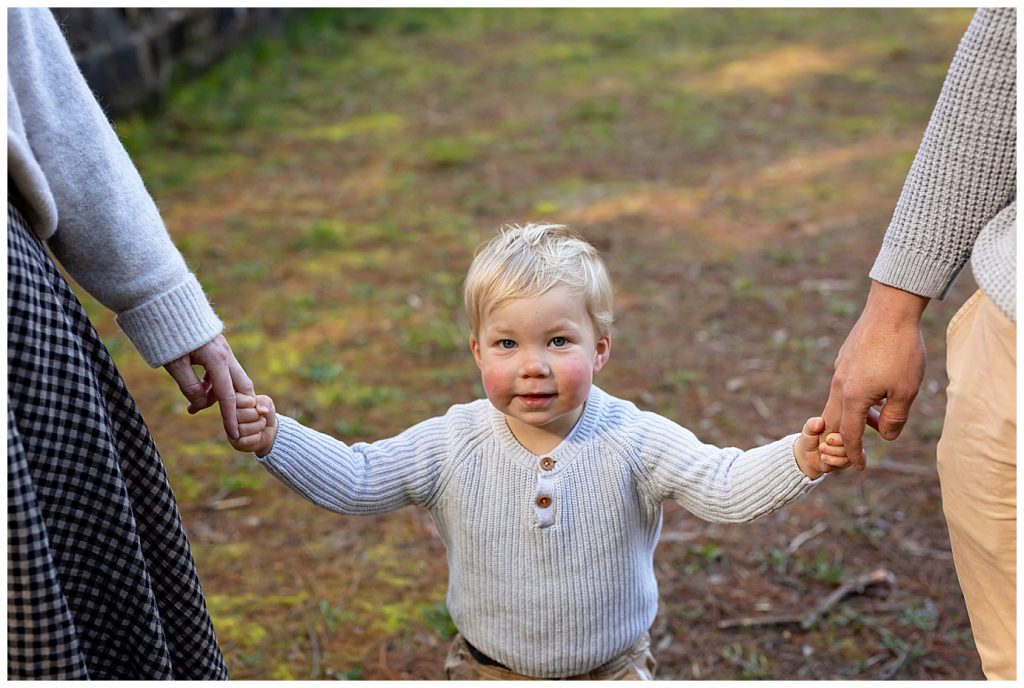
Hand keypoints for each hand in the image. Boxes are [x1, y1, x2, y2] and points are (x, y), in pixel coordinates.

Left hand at [163, 334, 254, 439]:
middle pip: (241, 387)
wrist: (165, 304)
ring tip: (194, 404)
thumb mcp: (174, 364)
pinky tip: (197, 388)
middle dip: (237, 406)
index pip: (228, 396)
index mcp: (217, 359)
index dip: (230, 418)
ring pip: (231, 380)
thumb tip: (199, 404)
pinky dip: (213, 384)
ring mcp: (224, 350)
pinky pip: (223, 372)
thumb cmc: (167, 334)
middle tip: (227, 421)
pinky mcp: (218, 348)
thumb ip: (189, 386)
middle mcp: (226, 355)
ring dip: (218, 395)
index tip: (233, 435)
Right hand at [231, 393, 277, 456]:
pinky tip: (258, 434)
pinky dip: (256, 438)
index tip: (255, 405)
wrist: (269, 429)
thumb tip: (262, 410)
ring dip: (258, 426)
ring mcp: (230, 431)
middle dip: (256, 416)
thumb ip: (263, 402)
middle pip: (239, 415)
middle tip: (261, 417)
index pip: (236, 401)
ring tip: (261, 424)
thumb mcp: (267, 403)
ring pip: (242, 429)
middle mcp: (228, 417)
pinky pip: (244, 441)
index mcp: (232, 403)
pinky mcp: (235, 443)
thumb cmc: (265, 412)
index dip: (251, 403)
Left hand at [794, 417, 849, 478]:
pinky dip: (831, 461)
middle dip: (831, 446)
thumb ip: (812, 424)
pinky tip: (824, 458)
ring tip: (822, 451)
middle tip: (822, 446)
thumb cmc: (810, 440)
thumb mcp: (808, 430)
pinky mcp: (847, 461)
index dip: (835, 437)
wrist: (807, 457)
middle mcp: (848, 438)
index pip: (847, 430)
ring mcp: (849, 450)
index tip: (826, 439)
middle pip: (849, 443)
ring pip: (847, 453)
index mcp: (841, 427)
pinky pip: (844, 462)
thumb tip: (820, 421)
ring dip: (830, 454)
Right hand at [822, 281, 927, 468]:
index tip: (859, 467)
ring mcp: (839, 371)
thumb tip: (886, 436)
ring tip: (881, 418)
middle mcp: (839, 386)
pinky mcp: (844, 360)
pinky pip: (843, 389)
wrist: (890, 310)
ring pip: (838, 404)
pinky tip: (878, 393)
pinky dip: (856, 400)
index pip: (849, 436)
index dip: (854, 454)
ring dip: (856, 418)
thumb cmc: (901, 351)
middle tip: (856, 451)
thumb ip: (895, 419)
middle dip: (842, 441)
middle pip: (833, 423)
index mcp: (852, 398)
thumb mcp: (906, 391)